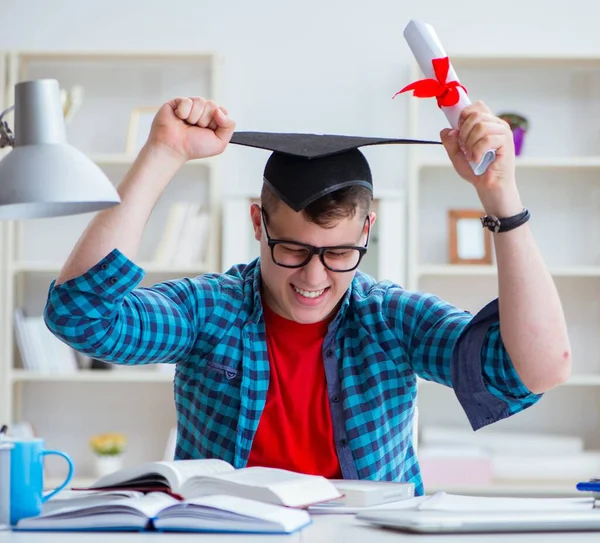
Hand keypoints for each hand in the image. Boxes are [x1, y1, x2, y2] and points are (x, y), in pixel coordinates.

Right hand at [145, 97, 235, 163]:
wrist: (173, 148)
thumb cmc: (193, 148)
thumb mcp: (219, 143)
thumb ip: (229, 126)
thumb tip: (220, 110)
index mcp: (213, 120)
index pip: (222, 110)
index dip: (217, 121)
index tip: (209, 130)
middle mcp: (202, 112)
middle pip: (212, 105)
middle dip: (205, 120)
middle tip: (195, 129)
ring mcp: (190, 106)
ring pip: (200, 101)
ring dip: (194, 117)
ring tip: (187, 125)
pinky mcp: (178, 102)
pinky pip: (187, 101)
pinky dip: (184, 112)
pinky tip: (179, 119)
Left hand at [440, 101, 522, 216]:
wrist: (489, 186)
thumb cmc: (477, 171)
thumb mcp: (457, 155)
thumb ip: (450, 142)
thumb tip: (447, 130)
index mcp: (486, 124)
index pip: (477, 106)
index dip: (464, 115)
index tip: (459, 131)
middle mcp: (496, 125)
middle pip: (476, 114)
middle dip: (464, 132)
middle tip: (464, 148)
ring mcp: (503, 132)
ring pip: (480, 126)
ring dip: (470, 143)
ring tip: (472, 156)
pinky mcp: (506, 142)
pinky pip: (487, 139)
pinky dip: (477, 151)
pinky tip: (477, 160)